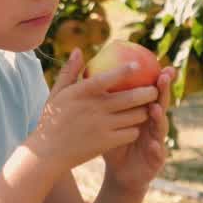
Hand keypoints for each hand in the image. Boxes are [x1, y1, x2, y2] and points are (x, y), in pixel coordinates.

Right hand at [26, 48, 157, 172]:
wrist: (48, 152)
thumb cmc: (52, 119)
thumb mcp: (57, 93)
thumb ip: (69, 71)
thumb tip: (79, 50)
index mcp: (82, 92)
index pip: (108, 77)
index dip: (125, 70)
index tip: (138, 65)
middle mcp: (94, 107)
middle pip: (131, 97)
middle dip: (149, 92)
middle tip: (154, 90)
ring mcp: (102, 125)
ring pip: (135, 116)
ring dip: (144, 112)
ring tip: (147, 108)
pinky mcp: (107, 142)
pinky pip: (131, 133)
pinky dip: (135, 129)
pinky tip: (134, 127)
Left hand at [102, 66, 174, 194]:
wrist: (119, 173)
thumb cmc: (111, 142)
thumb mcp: (104, 119)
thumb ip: (101, 98)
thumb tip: (89, 73)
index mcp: (142, 112)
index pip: (151, 91)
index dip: (158, 78)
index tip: (160, 63)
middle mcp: (153, 124)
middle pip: (160, 104)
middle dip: (164, 91)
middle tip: (162, 77)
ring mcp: (157, 141)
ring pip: (160, 127)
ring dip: (159, 117)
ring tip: (154, 108)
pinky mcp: (155, 160)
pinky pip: (157, 154)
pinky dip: (156, 148)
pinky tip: (153, 144)